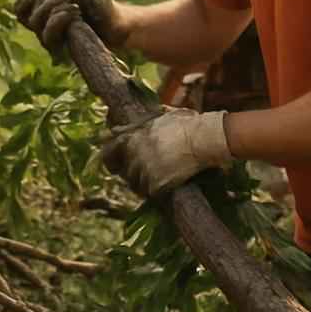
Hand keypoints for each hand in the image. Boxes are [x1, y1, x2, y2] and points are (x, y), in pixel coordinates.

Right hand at [12, 0, 126, 55]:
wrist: (121, 28)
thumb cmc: (104, 8)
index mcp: (49, 10)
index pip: (25, 9)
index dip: (19, 3)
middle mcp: (49, 25)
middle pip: (28, 20)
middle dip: (44, 7)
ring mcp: (57, 39)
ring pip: (39, 30)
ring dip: (53, 15)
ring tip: (74, 8)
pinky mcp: (64, 49)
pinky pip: (50, 39)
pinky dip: (59, 22)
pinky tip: (74, 16)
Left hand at [100, 109, 232, 197]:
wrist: (202, 140)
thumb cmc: (185, 124)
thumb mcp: (158, 117)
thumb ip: (137, 124)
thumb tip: (114, 129)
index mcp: (130, 138)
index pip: (108, 154)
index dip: (111, 160)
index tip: (116, 164)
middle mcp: (133, 156)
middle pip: (124, 172)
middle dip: (132, 171)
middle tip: (145, 171)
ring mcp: (144, 172)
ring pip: (135, 184)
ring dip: (143, 183)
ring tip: (157, 178)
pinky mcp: (156, 186)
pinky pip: (150, 193)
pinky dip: (156, 191)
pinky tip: (165, 186)